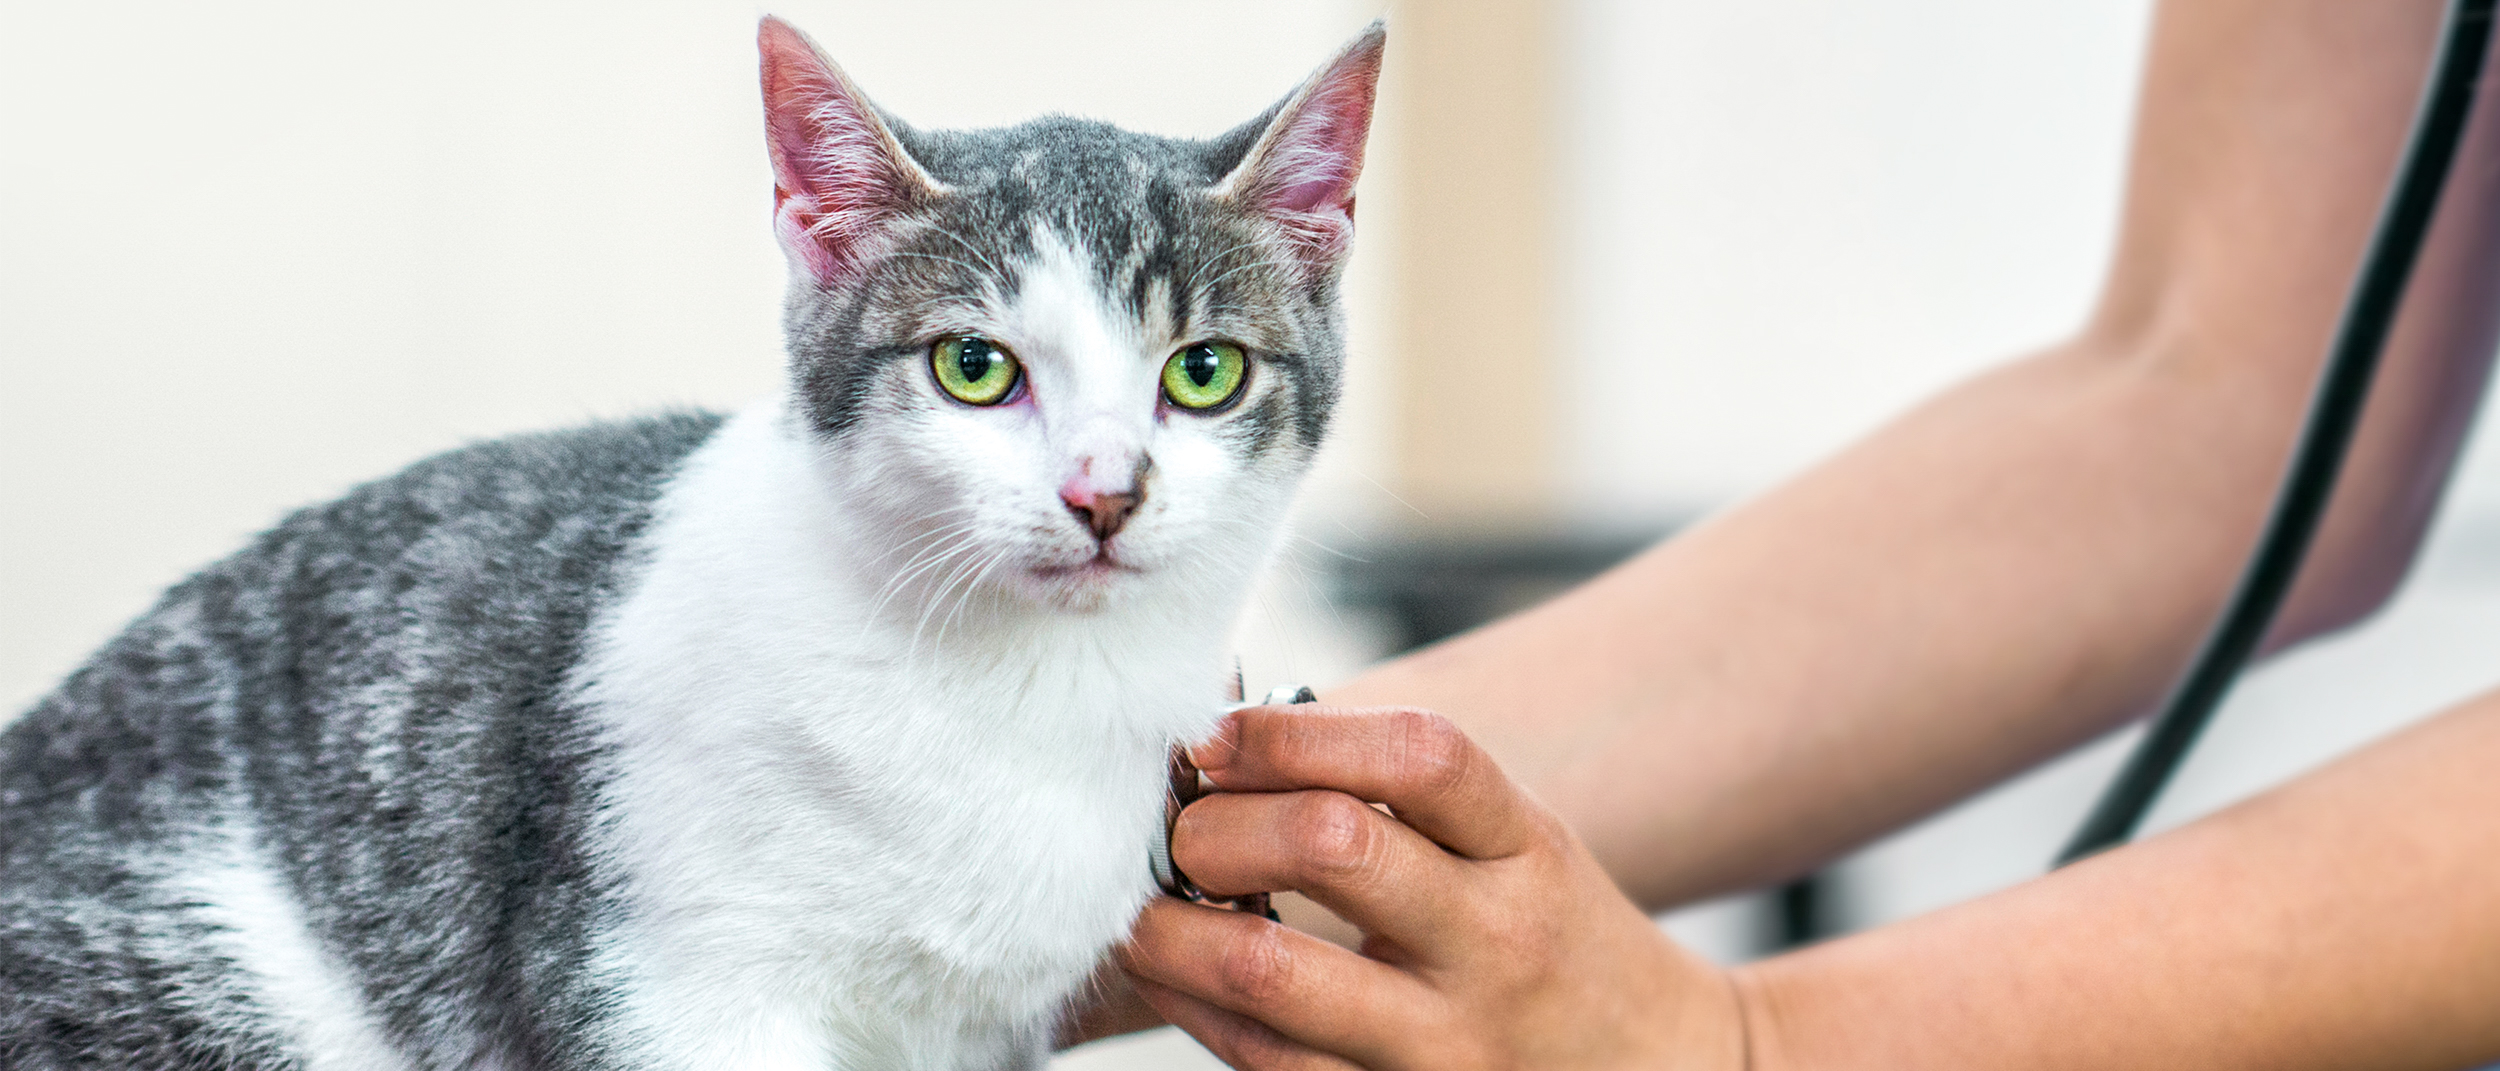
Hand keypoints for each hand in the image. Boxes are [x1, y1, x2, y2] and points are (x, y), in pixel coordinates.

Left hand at [1117, 704, 1746, 1069]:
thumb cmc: (1553, 937)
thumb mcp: (1518, 843)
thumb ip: (1400, 794)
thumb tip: (1226, 744)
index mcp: (1527, 849)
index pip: (1418, 757)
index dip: (1296, 731)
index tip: (1218, 734)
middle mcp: (1495, 943)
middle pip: (1334, 849)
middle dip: (1221, 824)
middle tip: (1180, 825)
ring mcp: (1447, 1044)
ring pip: (1273, 975)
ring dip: (1172, 928)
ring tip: (1141, 902)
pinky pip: (1267, 1062)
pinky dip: (1195, 1008)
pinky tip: (1173, 972)